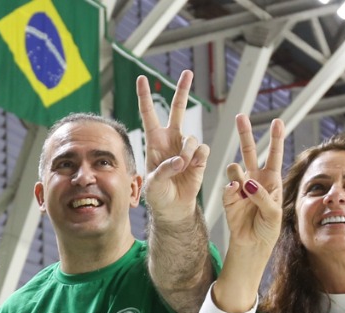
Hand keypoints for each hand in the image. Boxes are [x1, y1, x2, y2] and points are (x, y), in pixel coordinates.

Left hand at [138, 70, 208, 223]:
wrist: (173, 208)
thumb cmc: (158, 196)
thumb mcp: (154, 184)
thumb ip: (164, 170)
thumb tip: (180, 160)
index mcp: (154, 141)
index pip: (148, 114)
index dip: (145, 96)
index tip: (141, 78)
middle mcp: (170, 139)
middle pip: (177, 109)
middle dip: (182, 90)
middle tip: (187, 72)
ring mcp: (185, 147)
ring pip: (191, 136)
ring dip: (186, 152)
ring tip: (181, 167)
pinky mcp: (199, 157)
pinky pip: (202, 149)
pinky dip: (197, 158)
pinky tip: (192, 167)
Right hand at [221, 116, 284, 253]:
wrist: (252, 245)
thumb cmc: (268, 229)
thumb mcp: (273, 214)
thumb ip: (263, 197)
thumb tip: (247, 182)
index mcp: (271, 181)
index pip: (273, 155)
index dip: (275, 139)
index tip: (278, 121)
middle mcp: (255, 180)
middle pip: (249, 152)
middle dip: (245, 134)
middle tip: (240, 117)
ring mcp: (240, 188)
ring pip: (235, 169)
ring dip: (237, 173)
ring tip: (243, 185)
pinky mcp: (228, 198)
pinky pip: (227, 188)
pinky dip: (231, 190)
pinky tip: (236, 194)